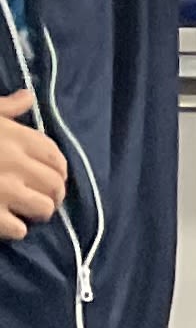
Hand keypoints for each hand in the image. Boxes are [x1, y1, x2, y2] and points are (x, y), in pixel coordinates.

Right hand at [0, 91, 64, 238]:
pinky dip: (13, 229)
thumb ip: (4, 109)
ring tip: (22, 211)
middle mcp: (14, 162)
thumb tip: (27, 96)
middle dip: (52, 195)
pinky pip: (18, 230)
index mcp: (13, 136)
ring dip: (35, 213)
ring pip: (44, 209)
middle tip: (39, 199)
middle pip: (56, 186)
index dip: (58, 170)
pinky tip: (2, 222)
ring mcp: (3, 191)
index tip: (51, 176)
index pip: (55, 157)